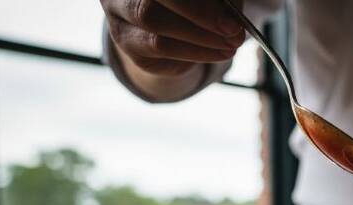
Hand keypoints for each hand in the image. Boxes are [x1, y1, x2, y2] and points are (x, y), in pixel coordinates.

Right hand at [100, 0, 245, 76]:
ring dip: (199, 37)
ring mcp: (118, 11)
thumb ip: (218, 1)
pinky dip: (195, 51)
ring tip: (230, 44)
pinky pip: (159, 46)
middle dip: (199, 14)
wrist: (170, 33)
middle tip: (233, 30)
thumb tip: (231, 17)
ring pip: (153, 23)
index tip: (232, 18)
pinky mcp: (126, 40)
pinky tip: (220, 53)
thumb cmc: (195, 4)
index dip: (201, 1)